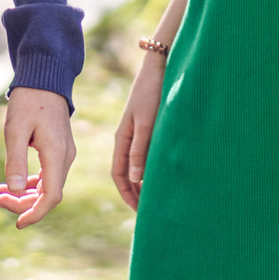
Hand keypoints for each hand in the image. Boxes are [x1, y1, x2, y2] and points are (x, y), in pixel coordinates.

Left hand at [0, 87, 75, 226]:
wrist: (45, 79)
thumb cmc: (29, 100)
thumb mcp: (16, 129)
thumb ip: (16, 160)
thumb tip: (13, 190)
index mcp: (57, 154)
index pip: (51, 197)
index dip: (35, 213)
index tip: (17, 223)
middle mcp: (65, 157)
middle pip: (48, 195)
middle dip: (23, 203)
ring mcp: (64, 154)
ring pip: (47, 186)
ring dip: (25, 194)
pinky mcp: (59, 150)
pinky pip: (47, 175)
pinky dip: (30, 183)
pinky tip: (11, 182)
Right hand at [110, 55, 165, 208]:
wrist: (158, 68)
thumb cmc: (152, 94)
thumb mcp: (146, 124)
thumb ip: (140, 150)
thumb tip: (135, 179)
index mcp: (122, 139)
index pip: (119, 174)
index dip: (127, 193)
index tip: (138, 211)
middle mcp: (126, 138)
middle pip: (125, 172)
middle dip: (133, 192)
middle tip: (147, 211)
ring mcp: (135, 133)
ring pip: (134, 164)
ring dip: (141, 182)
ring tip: (153, 198)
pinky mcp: (146, 127)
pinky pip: (143, 155)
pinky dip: (148, 168)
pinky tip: (159, 174)